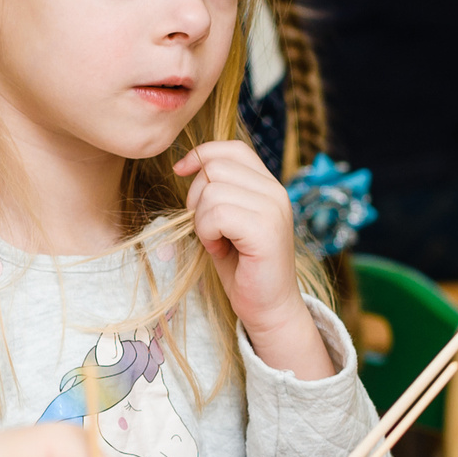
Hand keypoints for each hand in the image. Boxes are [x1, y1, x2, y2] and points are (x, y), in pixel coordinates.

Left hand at [174, 140, 332, 379]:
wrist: (268, 308)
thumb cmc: (243, 267)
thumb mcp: (227, 220)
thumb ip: (217, 190)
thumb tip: (187, 165)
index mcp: (268, 184)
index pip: (232, 148)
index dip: (202, 155)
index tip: (181, 171)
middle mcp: (276, 190)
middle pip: (215, 167)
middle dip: (197, 197)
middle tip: (210, 229)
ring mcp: (273, 208)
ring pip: (212, 191)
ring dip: (202, 221)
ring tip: (219, 242)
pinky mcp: (265, 230)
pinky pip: (216, 214)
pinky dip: (208, 234)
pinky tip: (221, 250)